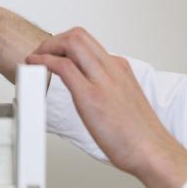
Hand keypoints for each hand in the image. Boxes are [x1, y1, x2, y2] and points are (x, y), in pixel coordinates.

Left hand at [26, 27, 186, 187]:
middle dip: (52, 41)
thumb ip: (107, 92)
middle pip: (78, 35)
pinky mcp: (91, 96)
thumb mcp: (123, 103)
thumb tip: (88, 95)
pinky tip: (35, 67)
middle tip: (39, 55)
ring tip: (34, 60)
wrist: (153, 152)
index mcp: (120, 69)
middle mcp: (112, 69)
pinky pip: (63, 67)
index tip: (51, 55)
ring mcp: (102, 80)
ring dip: (45, 48)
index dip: (64, 44)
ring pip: (71, 43)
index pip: (88, 42)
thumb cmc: (138, 136)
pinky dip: (44, 62)